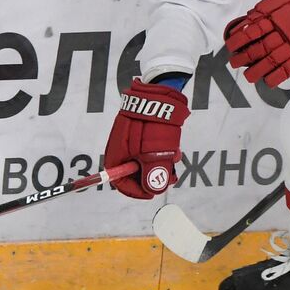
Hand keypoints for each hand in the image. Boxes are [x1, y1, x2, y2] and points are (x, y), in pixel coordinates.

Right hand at [103, 79, 189, 199]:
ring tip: (173, 157)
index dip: (137, 191)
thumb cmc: (149, 126)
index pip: (121, 183)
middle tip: (170, 178)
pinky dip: (163, 154)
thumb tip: (153, 190)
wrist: (157, 96)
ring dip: (162, 164)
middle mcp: (121, 151)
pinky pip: (151, 151)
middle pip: (135, 174)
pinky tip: (173, 148)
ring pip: (146, 163)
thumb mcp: (152, 155)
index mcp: (116, 157)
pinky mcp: (141, 136)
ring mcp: (131, 143)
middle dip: (154, 178)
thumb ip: (152, 175)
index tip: (152, 193)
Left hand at [225, 0, 289, 86]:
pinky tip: (268, 82)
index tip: (230, 46)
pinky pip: (289, 68)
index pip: (253, 31)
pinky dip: (278, 77)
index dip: (239, 40)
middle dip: (244, 58)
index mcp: (276, 19)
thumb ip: (265, 8)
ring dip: (258, 71)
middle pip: (260, 48)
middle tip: (234, 63)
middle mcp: (283, 33)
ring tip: (248, 77)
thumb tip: (247, 19)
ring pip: (272, 61)